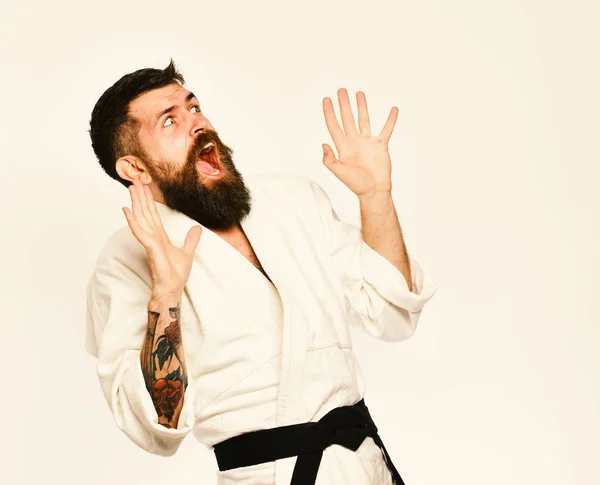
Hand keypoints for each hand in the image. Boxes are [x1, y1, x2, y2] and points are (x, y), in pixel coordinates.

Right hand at [122, 179, 202, 297]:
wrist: (172, 290)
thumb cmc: (176, 275)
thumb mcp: (187, 252)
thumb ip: (191, 240)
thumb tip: (198, 228)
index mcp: (160, 237)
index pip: (153, 215)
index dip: (148, 201)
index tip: (144, 187)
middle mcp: (153, 237)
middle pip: (145, 212)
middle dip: (140, 196)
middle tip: (134, 180)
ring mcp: (150, 242)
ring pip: (141, 218)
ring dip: (135, 202)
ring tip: (130, 188)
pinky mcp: (150, 248)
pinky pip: (139, 232)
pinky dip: (132, 221)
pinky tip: (126, 210)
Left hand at [322, 88, 397, 196]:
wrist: (374, 191)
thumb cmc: (357, 184)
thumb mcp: (339, 172)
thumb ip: (329, 159)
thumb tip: (323, 144)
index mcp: (343, 147)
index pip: (334, 125)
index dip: (329, 112)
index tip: (326, 100)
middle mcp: (354, 142)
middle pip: (347, 118)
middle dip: (344, 104)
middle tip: (341, 90)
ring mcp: (367, 142)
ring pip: (364, 119)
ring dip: (361, 107)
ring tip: (359, 93)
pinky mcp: (380, 145)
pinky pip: (386, 129)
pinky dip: (390, 119)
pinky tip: (393, 109)